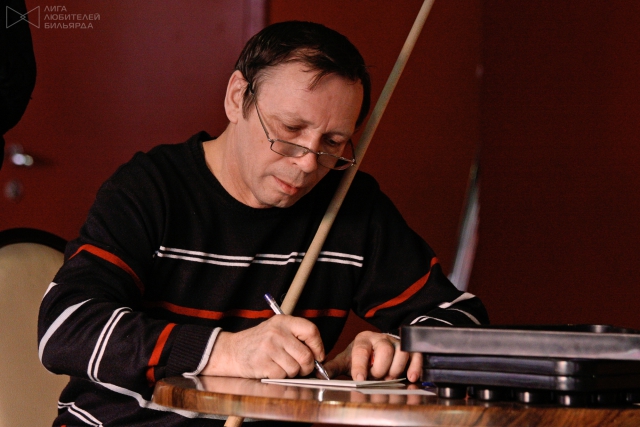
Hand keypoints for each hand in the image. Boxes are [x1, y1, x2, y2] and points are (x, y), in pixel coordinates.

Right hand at [201, 315, 324, 378]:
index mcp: (283, 321)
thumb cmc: (259, 343)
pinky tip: (272, 370)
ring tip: (282, 367)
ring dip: (292, 373)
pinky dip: (280, 377)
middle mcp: (277, 332)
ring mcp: (269, 347)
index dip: (318, 346)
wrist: (232, 351)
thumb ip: (296, 337)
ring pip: (295, 368)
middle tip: (301, 368)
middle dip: (307, 367)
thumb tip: (319, 356)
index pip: (311, 330)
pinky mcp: (262, 362)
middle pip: (306, 355)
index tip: (318, 356)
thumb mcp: (276, 330)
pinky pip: (282, 376)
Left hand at [322, 331, 421, 381]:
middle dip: (380, 367)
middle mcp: (380, 338)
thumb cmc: (361, 356)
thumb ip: (333, 368)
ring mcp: (396, 342)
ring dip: (396, 368)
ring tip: (390, 377)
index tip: (359, 378)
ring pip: (401, 351)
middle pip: (384, 349)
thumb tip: (319, 375)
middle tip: (377, 377)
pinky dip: (415, 366)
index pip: (361, 350)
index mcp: (363, 339)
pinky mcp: (409, 348)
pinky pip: (415, 353)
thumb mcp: (346, 360)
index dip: (360, 365)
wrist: (376, 347)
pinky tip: (411, 377)